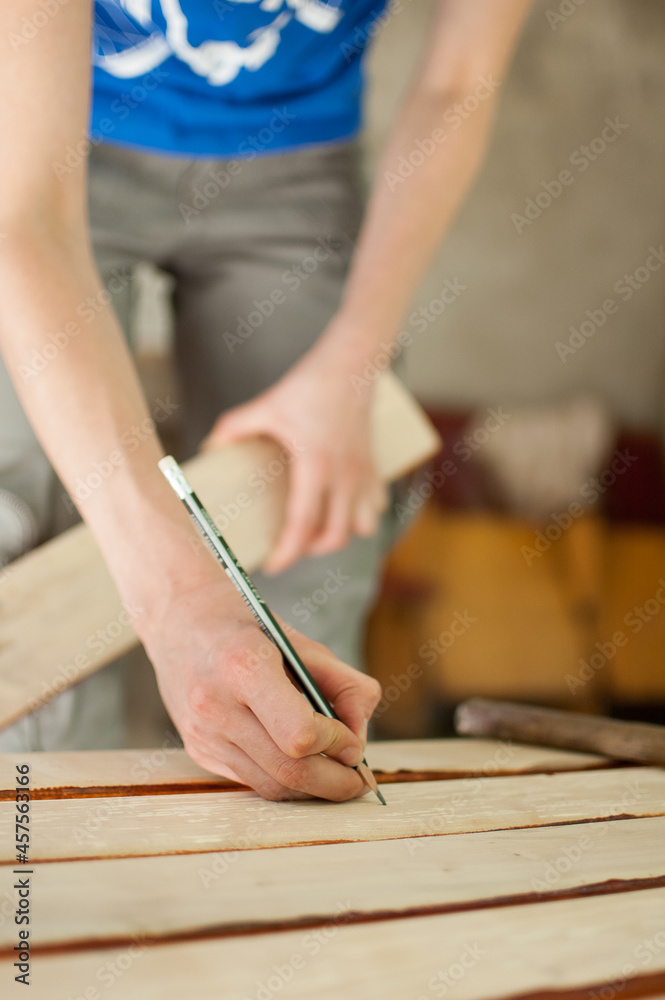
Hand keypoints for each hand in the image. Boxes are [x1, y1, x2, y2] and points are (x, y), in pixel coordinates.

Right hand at [140, 571, 381, 800]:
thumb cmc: (246, 626)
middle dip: (334, 782)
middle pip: (288, 770)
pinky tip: (302, 765)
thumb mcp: (301, 641)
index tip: (353, 742)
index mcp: (244, 666)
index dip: (336, 744)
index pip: (299, 734)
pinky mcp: (198, 749)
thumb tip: (359, 735)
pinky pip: (251, 779)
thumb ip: (343, 684)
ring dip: (312, 789)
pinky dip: (284, 779)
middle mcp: (216, 704)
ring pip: (271, 785)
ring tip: (337, 775)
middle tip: (358, 778)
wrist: (179, 619)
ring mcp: (203, 732)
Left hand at [202, 346, 387, 573]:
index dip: (287, 552)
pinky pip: (374, 504)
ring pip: (361, 526)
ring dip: (341, 534)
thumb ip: (236, 427)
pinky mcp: (374, 465)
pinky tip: (344, 507)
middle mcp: (345, 476)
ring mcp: (364, 473)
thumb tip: (210, 445)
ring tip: (319, 529)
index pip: (303, 525)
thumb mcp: (268, 406)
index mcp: (316, 467)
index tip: (273, 565)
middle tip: (291, 547)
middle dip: (312, 550)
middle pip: (335, 535)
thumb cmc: (312, 384)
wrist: (353, 363)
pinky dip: (361, 514)